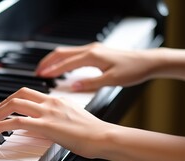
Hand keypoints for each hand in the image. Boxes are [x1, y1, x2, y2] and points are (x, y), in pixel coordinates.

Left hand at [0, 87, 110, 157]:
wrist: (103, 136)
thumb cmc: (93, 132)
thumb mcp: (74, 120)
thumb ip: (59, 119)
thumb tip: (48, 127)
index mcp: (58, 100)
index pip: (31, 93)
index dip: (14, 98)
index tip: (6, 106)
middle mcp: (51, 102)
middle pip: (19, 94)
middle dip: (3, 103)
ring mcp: (48, 112)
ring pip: (15, 104)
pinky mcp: (46, 125)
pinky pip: (17, 121)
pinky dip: (2, 124)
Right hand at [35, 42, 153, 91]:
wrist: (148, 61)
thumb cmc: (133, 70)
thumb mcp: (111, 80)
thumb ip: (90, 84)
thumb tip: (72, 86)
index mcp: (92, 56)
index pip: (66, 63)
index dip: (52, 70)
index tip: (40, 76)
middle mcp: (91, 50)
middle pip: (62, 53)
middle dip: (47, 62)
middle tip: (37, 72)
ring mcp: (93, 49)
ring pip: (67, 52)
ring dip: (54, 60)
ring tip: (45, 70)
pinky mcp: (97, 52)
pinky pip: (74, 54)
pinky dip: (64, 60)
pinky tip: (62, 68)